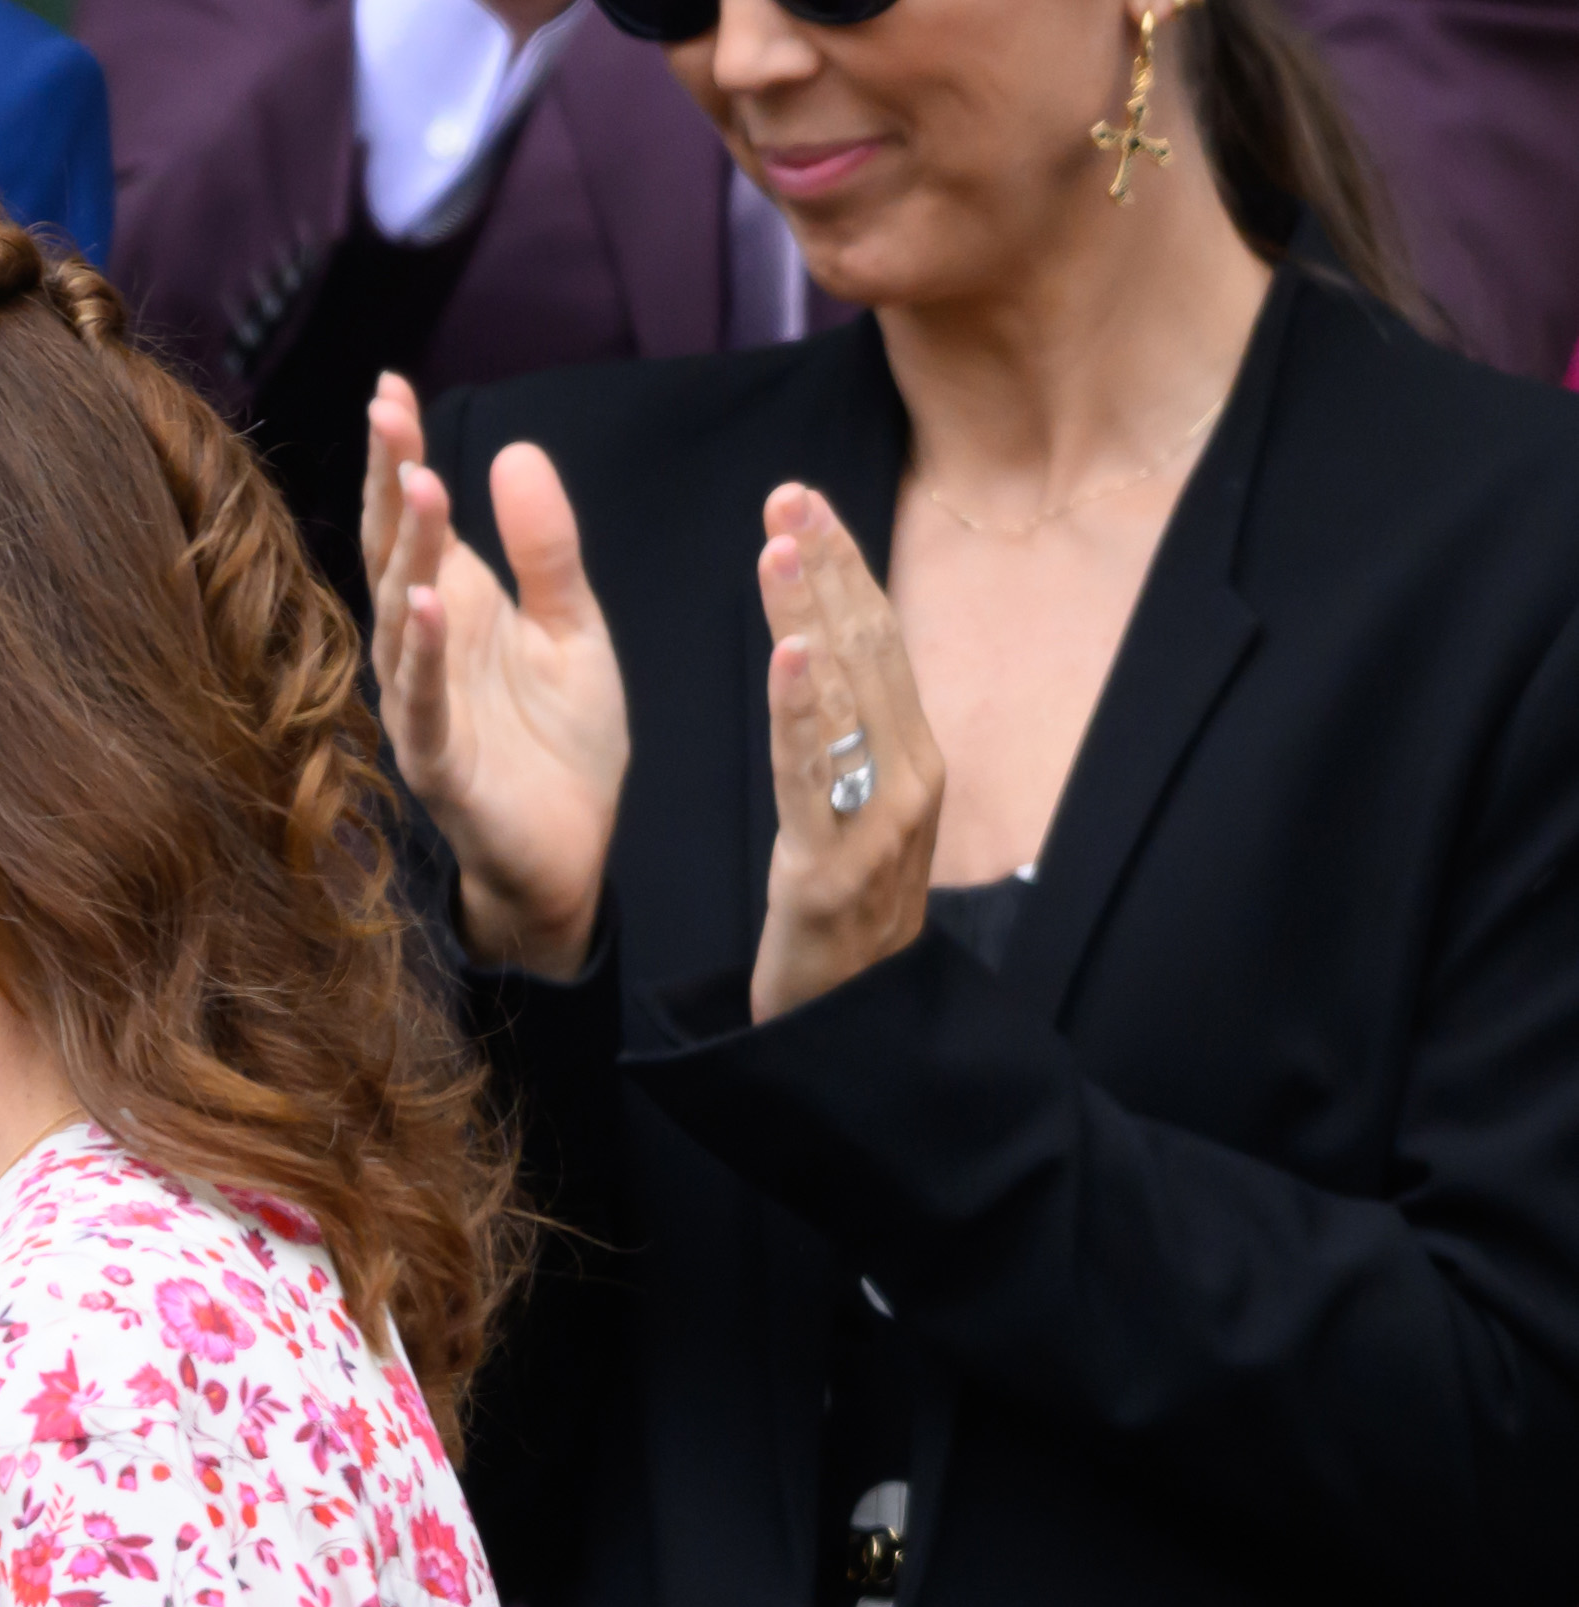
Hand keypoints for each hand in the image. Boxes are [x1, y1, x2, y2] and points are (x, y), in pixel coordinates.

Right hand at [363, 378, 627, 977]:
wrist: (575, 855)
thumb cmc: (562, 746)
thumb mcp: (574, 627)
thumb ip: (546, 550)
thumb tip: (513, 450)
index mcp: (455, 611)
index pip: (414, 522)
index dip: (397, 456)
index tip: (392, 386)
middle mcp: (425, 653)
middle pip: (394, 554)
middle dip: (389, 483)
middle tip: (388, 411)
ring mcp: (425, 708)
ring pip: (402, 620)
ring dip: (409, 554)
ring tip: (420, 484)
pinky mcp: (440, 766)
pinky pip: (423, 704)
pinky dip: (422, 655)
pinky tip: (428, 602)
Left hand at [746, 481, 941, 1021]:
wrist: (853, 1026)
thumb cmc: (845, 920)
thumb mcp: (854, 815)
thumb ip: (849, 747)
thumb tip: (830, 666)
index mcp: (911, 757)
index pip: (878, 641)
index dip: (844, 567)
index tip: (807, 502)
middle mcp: (909, 773)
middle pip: (869, 648)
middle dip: (829, 566)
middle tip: (789, 493)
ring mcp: (879, 818)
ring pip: (846, 697)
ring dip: (812, 612)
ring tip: (782, 543)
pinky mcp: (831, 864)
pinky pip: (814, 773)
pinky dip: (802, 708)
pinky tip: (790, 650)